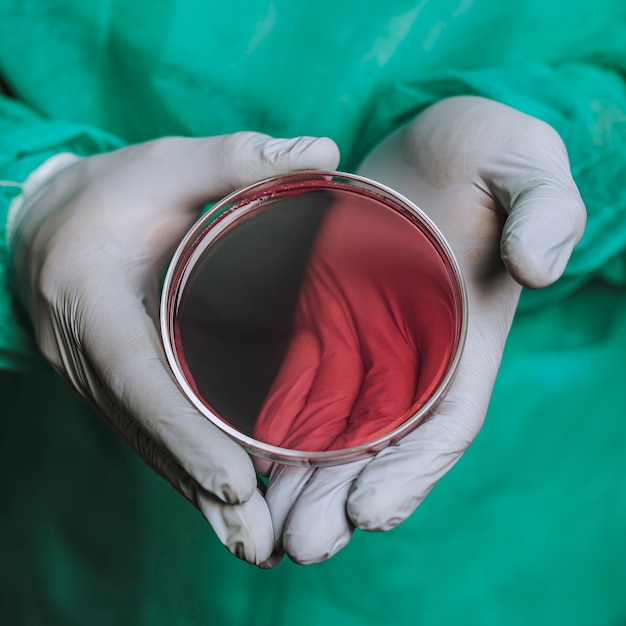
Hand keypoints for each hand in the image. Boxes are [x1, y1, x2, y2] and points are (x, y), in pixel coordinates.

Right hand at [9, 132, 339, 563]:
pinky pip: (146, 435)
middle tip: (260, 540)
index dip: (184, 434)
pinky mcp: (109, 383)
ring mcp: (92, 376)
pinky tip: (222, 499)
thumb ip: (241, 159)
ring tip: (253, 540)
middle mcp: (85, 352)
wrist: (47, 223)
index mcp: (91, 297)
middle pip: (146, 433)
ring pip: (147, 446)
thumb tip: (325, 153)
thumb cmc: (113, 192)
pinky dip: (183, 470)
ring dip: (196, 495)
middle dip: (202, 490)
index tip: (235, 481)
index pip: (138, 378)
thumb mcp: (168, 163)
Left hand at [258, 96, 585, 565]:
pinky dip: (266, 427)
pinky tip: (234, 456)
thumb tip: (537, 266)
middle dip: (340, 500)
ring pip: (327, 430)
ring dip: (294, 483)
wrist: (424, 145)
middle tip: (298, 542)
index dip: (410, 474)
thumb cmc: (482, 154)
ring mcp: (360, 342)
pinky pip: (291, 382)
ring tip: (256, 524)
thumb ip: (545, 208)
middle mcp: (408, 357)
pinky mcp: (318, 319)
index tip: (370, 513)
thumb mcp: (523, 164)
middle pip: (375, 447)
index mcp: (461, 342)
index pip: (442, 425)